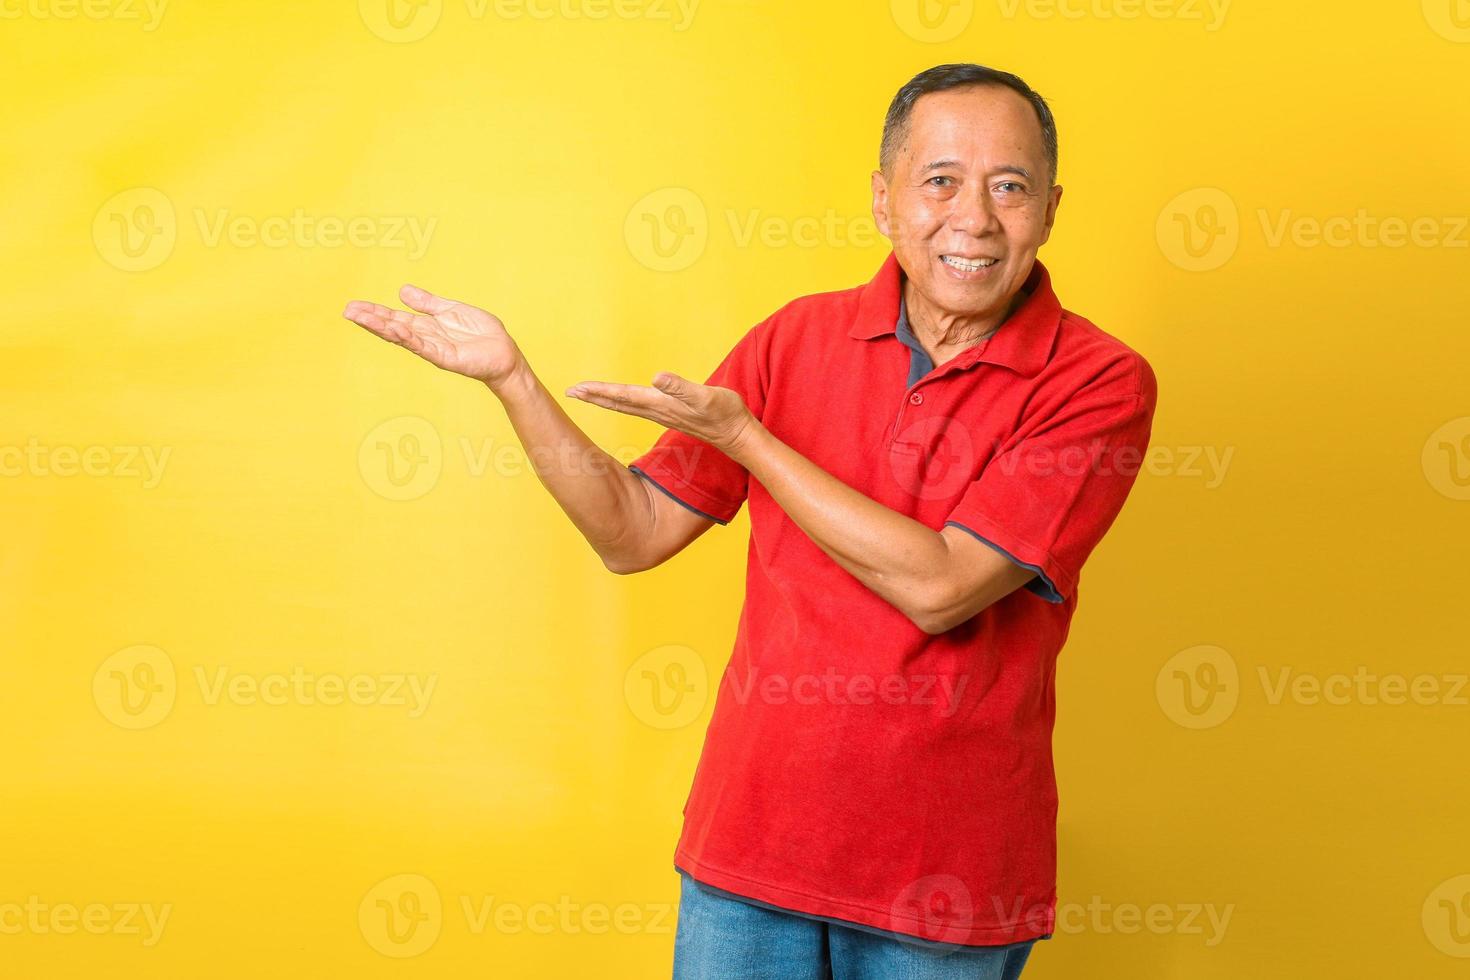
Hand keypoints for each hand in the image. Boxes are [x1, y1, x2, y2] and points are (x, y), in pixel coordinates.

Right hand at [342, 285, 524, 389]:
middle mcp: (426, 338)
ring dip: (383, 328)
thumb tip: (402, 291)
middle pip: (393, 327)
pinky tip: (396, 330)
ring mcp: (434, 349)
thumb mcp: (451, 310)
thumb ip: (428, 303)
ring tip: (363, 319)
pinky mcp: (447, 358)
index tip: (353, 306)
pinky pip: (425, 347)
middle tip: (348, 311)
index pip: (395, 318)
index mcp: (426, 326)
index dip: (375, 312)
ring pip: (404, 337)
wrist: (504, 353)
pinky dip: (411, 339)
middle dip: (371, 320)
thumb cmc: (481, 334)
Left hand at [565, 372, 756, 455]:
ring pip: (626, 404)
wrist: (737, 436)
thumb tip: (656, 377)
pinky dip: (623, 401)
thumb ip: (681, 388)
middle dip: (594, 396)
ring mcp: (663, 412)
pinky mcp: (670, 413)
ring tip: (588, 394)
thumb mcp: (706, 397)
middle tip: (571, 391)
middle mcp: (657, 409)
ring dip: (605, 398)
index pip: (622, 396)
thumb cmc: (725, 414)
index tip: (576, 389)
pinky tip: (621, 399)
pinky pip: (638, 405)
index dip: (599, 391)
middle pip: (618, 401)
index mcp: (659, 403)